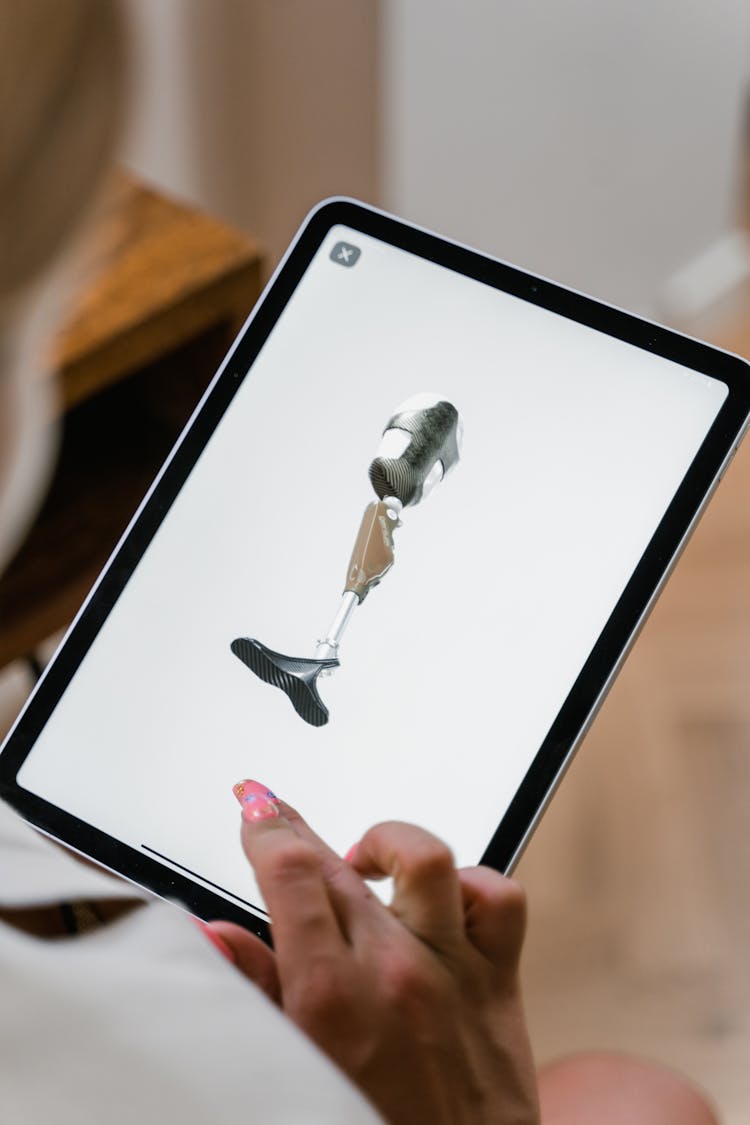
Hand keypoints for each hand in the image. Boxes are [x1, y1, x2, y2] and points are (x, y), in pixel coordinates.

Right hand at [209, 781, 538, 1124]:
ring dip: (386, 841)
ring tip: (364, 857)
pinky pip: (499, 899)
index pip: (294, 873)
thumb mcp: (289, 1066)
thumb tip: (215, 934)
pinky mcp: (497, 981)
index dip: (268, 827)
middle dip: (298, 828)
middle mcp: (392, 971)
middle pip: (339, 862)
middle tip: (277, 816)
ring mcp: (451, 971)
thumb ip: (254, 991)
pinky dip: (471, 884)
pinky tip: (440, 899)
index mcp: (330, 995)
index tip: (255, 806)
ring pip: (423, 858)